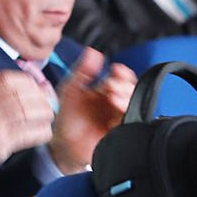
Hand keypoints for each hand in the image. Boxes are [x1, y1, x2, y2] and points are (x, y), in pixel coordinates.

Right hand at [0, 71, 54, 174]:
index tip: (37, 88)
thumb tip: (23, 84)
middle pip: (22, 96)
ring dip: (44, 115)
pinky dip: (42, 132)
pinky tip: (44, 132)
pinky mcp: (0, 142)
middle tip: (48, 105)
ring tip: (47, 118)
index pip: (9, 79)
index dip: (28, 82)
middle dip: (41, 99)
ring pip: (29, 113)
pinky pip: (29, 133)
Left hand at [49, 48, 133, 172]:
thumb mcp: (70, 90)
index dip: (121, 73)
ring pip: (133, 103)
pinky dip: (127, 114)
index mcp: (105, 90)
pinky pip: (131, 120)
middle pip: (131, 89)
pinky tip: (118, 110)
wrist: (62, 145)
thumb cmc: (66, 117)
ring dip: (126, 98)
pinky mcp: (121, 131)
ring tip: (112, 97)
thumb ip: (82, 71)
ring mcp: (119, 116)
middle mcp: (115, 102)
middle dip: (124, 85)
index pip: (120, 77)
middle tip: (111, 85)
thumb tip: (93, 51)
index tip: (116, 69)